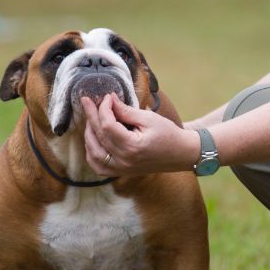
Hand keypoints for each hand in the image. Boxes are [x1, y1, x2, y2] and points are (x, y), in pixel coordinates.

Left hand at [82, 94, 199, 176]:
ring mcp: (122, 169)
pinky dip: (91, 153)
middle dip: (92, 116)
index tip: (106, 97)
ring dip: (89, 134)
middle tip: (87, 102)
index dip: (103, 109)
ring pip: (93, 153)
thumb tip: (109, 100)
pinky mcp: (121, 172)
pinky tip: (93, 140)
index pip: (107, 125)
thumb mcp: (149, 118)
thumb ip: (126, 111)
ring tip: (91, 119)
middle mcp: (124, 160)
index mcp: (132, 146)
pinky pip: (98, 166)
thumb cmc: (168, 134)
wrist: (181, 153)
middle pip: (98, 137)